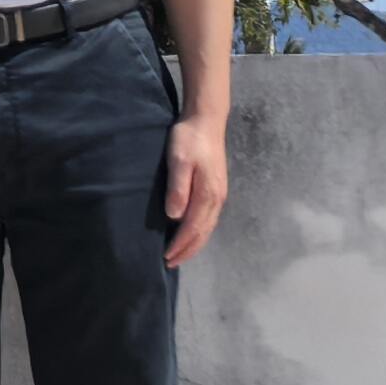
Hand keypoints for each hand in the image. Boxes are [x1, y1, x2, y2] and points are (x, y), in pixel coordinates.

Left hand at [164, 109, 230, 263]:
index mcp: (207, 195)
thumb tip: (174, 217)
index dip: (180, 245)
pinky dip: (199, 231)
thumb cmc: (189, 139)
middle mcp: (217, 199)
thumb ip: (178, 188)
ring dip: (194, 243)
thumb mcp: (179, 161)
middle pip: (203, 233)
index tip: (166, 257)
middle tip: (171, 263)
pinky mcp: (216, 189)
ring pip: (207, 227)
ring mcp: (218, 195)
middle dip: (188, 250)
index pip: (192, 228)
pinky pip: (208, 219)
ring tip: (179, 254)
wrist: (206, 121)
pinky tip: (190, 233)